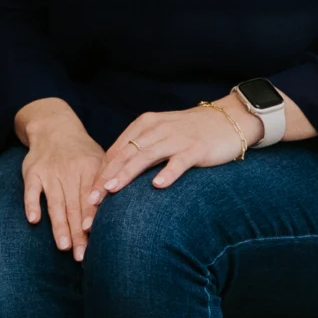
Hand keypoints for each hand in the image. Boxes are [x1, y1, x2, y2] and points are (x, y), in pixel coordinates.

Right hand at [14, 97, 105, 260]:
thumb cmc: (82, 152)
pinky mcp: (32, 172)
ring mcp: (50, 172)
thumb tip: (124, 213)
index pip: (92, 199)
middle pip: (74, 207)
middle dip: (78, 233)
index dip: (93, 219)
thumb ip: (107, 184)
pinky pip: (31, 191)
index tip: (96, 239)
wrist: (54, 127)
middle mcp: (69, 171)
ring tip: (64, 247)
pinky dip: (31, 204)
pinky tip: (34, 220)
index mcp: (89, 168)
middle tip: (83, 257)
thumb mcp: (100, 160)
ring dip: (59, 225)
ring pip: (55, 203)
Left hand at [94, 97, 257, 196]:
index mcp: (144, 125)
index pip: (116, 150)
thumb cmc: (191, 131)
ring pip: (145, 156)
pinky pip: (179, 161)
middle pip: (125, 154)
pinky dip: (168, 173)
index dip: (100, 171)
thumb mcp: (161, 135)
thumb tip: (116, 172)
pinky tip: (157, 186)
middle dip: (105, 176)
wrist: (229, 119)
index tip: (87, 194)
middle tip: (90, 199)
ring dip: (126, 174)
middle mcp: (156, 129)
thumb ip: (141, 149)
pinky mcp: (196, 148)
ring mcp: (176, 138)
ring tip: (111, 190)